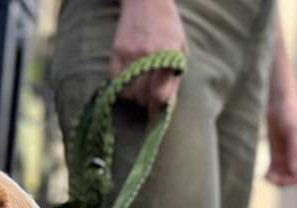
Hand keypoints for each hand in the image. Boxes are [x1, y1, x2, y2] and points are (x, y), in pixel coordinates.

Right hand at [111, 0, 188, 115]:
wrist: (146, 0)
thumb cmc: (167, 26)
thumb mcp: (179, 48)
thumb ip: (175, 77)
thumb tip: (167, 106)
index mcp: (168, 55)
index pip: (160, 95)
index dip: (159, 107)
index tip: (159, 108)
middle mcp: (149, 56)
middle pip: (144, 97)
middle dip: (148, 103)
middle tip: (150, 98)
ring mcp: (131, 54)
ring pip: (130, 92)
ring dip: (136, 97)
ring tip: (141, 89)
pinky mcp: (117, 51)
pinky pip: (116, 83)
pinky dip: (123, 89)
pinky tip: (129, 84)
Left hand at [266, 92, 296, 185]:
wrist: (279, 103)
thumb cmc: (290, 114)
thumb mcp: (294, 132)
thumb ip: (294, 151)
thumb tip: (294, 171)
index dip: (294, 179)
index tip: (282, 178)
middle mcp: (296, 155)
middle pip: (292, 176)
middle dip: (283, 180)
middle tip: (270, 178)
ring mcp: (286, 155)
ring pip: (282, 174)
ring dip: (275, 178)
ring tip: (266, 176)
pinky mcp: (276, 153)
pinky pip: (274, 169)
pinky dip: (270, 173)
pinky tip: (263, 174)